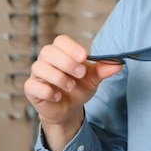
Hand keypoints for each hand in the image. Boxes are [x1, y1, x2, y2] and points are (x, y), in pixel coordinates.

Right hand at [24, 35, 122, 150]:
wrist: (69, 109)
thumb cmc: (79, 88)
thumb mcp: (93, 78)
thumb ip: (103, 69)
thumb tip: (119, 63)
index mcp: (62, 52)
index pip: (61, 41)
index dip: (71, 47)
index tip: (84, 57)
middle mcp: (47, 60)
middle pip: (48, 51)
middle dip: (66, 62)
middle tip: (80, 74)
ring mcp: (37, 74)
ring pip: (39, 67)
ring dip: (57, 77)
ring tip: (70, 86)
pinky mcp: (31, 89)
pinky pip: (32, 85)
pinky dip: (47, 90)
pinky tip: (57, 96)